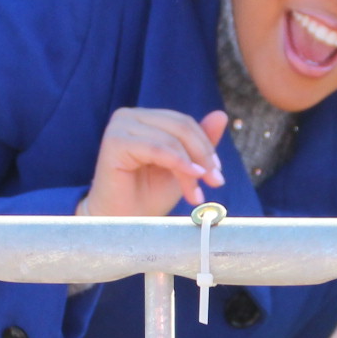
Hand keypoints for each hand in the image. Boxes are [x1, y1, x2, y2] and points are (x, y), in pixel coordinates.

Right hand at [76, 107, 226, 217]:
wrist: (123, 222)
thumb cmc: (148, 196)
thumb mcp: (183, 167)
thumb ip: (199, 142)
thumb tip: (221, 115)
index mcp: (144, 118)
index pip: (184, 122)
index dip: (206, 146)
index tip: (218, 174)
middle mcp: (129, 116)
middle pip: (181, 127)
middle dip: (202, 156)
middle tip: (216, 183)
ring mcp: (120, 126)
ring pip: (171, 140)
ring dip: (191, 168)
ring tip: (198, 193)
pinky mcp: (115, 141)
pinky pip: (157, 148)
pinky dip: (178, 164)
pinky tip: (191, 183)